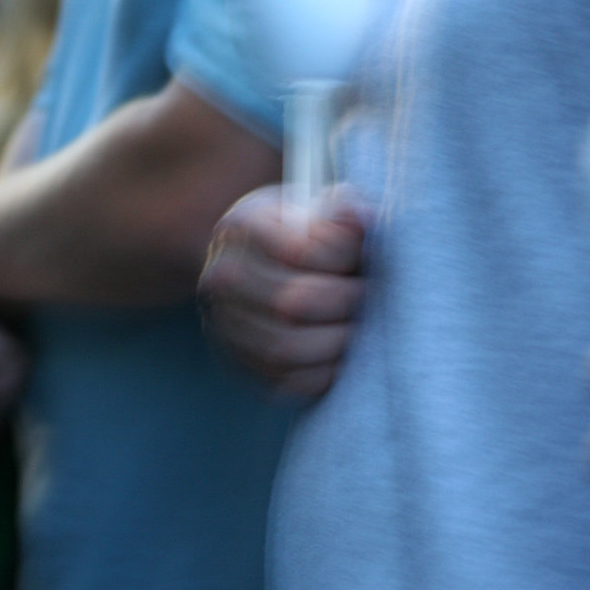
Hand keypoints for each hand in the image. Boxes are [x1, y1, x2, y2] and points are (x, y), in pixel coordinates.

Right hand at [198, 185, 368, 396]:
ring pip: (287, 348)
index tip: (362, 253)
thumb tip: (363, 217)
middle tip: (368, 292)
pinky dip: (323, 373)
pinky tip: (343, 353)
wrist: (265, 264)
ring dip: (337, 340)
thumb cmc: (303, 233)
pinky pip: (285, 382)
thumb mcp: (318, 207)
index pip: (299, 252)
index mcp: (240, 228)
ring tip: (358, 323)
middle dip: (345, 300)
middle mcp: (220, 277)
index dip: (344, 257)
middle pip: (292, 303)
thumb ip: (344, 210)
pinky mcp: (239, 363)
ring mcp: (223, 324)